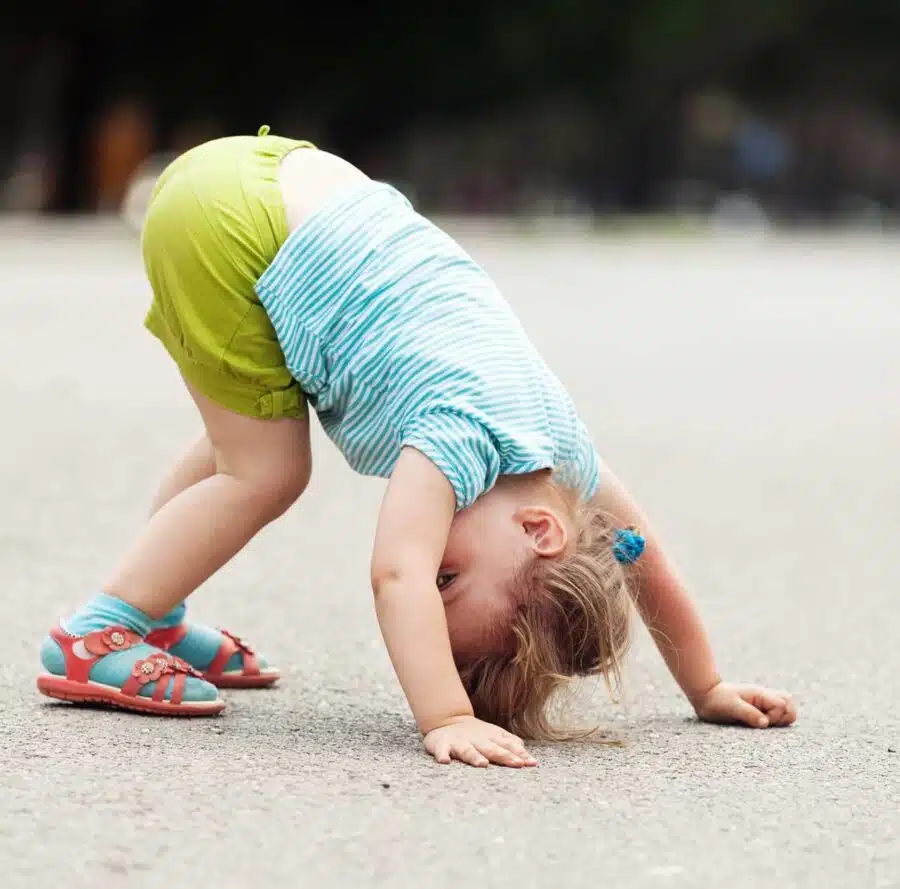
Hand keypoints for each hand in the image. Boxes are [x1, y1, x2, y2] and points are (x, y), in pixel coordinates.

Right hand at [424, 716, 538, 767]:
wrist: (446, 719)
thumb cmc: (474, 734)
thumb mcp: (493, 736)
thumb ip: (509, 744)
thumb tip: (527, 755)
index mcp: (490, 738)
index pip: (507, 746)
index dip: (519, 754)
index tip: (532, 763)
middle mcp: (477, 740)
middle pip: (492, 749)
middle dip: (505, 756)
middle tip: (518, 764)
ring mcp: (459, 742)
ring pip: (468, 750)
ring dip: (475, 757)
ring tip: (482, 764)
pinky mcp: (442, 744)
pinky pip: (441, 750)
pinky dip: (442, 754)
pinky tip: (445, 761)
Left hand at [694, 681, 796, 727]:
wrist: (706, 697)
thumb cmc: (717, 701)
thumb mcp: (730, 707)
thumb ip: (748, 714)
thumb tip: (765, 724)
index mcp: (760, 695)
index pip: (782, 705)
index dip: (775, 716)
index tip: (761, 720)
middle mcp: (765, 698)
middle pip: (789, 704)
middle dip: (783, 717)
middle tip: (765, 722)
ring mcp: (763, 704)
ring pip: (786, 709)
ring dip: (780, 719)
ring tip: (763, 723)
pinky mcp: (759, 711)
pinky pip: (776, 714)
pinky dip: (775, 720)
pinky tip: (761, 723)